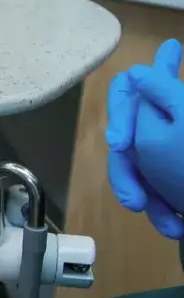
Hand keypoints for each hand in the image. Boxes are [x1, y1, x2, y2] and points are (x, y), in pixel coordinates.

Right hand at [107, 39, 183, 238]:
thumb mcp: (180, 123)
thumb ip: (156, 94)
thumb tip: (137, 72)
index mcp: (173, 103)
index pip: (131, 88)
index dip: (120, 113)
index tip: (121, 144)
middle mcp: (171, 121)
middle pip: (128, 133)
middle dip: (126, 168)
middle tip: (134, 201)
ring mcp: (173, 150)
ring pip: (137, 165)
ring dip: (140, 192)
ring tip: (159, 221)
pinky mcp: (178, 177)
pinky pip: (157, 188)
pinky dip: (162, 208)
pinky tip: (175, 225)